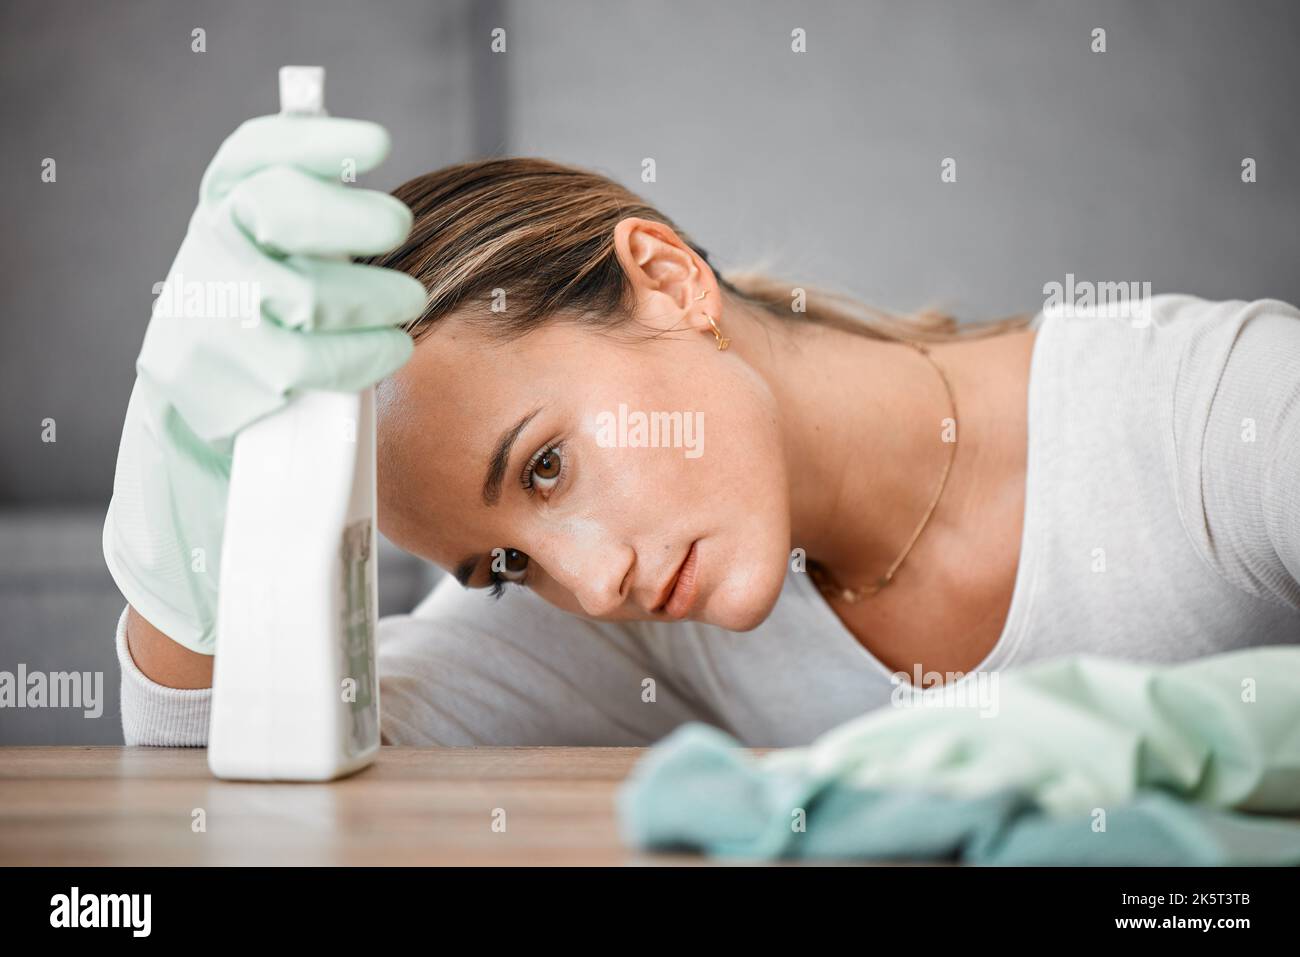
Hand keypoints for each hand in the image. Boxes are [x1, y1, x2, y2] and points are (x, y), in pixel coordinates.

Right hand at [103, 113, 426, 652]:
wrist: (206, 449)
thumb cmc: (273, 348)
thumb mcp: (284, 279)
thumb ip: (316, 234)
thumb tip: (381, 200)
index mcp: (218, 216)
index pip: (251, 157)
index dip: (312, 141)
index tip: (376, 143)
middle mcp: (202, 258)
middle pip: (278, 211)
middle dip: (353, 219)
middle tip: (400, 232)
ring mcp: (200, 321)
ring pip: (300, 294)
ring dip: (371, 299)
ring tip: (406, 306)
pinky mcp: (209, 384)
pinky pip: (300, 364)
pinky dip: (359, 356)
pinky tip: (388, 352)